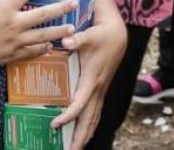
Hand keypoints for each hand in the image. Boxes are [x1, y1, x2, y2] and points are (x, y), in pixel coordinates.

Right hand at [0, 0, 76, 75]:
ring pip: (41, 36)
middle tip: (73, 3)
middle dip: (60, 8)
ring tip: (72, 29)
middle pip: (42, 15)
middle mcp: (13, 24)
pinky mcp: (9, 56)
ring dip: (58, 31)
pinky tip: (49, 46)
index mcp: (4, 8)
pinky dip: (41, 49)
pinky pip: (30, 52)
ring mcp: (13, 42)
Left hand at [52, 15, 126, 149]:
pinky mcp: (101, 89)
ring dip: (85, 135)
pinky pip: (96, 112)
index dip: (69, 115)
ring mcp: (101, 90)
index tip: (55, 124)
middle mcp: (97, 88)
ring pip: (94, 118)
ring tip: (76, 149)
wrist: (117, 34)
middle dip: (80, 137)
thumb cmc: (101, 35)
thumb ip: (77, 39)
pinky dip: (90, 126)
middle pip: (89, 118)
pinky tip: (84, 134)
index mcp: (92, 79)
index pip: (81, 103)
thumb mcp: (89, 34)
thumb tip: (66, 40)